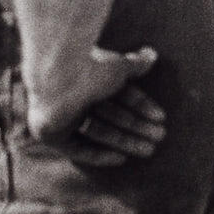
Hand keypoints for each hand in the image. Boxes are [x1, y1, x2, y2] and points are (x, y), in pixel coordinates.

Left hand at [27, 45, 161, 148]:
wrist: (57, 80)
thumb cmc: (90, 69)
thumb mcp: (119, 66)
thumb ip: (135, 63)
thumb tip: (152, 54)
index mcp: (90, 76)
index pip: (120, 94)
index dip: (141, 105)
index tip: (160, 117)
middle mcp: (77, 96)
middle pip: (112, 115)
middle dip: (137, 126)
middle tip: (160, 137)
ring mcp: (65, 116)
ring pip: (100, 132)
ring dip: (125, 141)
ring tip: (149, 150)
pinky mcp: (53, 135)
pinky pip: (79, 149)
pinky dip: (100, 154)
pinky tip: (121, 159)